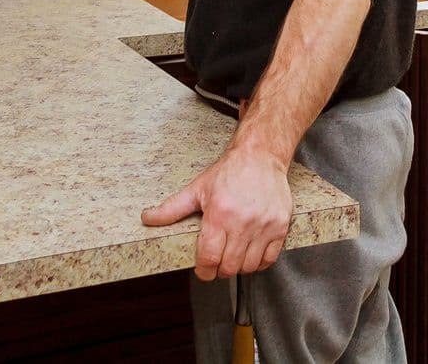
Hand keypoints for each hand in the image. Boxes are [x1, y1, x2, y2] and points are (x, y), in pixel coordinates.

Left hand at [141, 144, 292, 279]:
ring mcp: (264, 226)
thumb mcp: (197, 188)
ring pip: (249, 266)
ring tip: (234, 255)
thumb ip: (171, 208)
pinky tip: (251, 253)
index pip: (209, 259)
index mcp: (219, 214)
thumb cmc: (229, 172)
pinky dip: (259, 263)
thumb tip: (147, 218)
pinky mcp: (280, 226)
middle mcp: (242, 222)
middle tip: (217, 261)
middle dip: (220, 269)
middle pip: (229, 267)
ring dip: (239, 267)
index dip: (203, 270)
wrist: (261, 155)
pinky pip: (269, 259)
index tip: (203, 269)